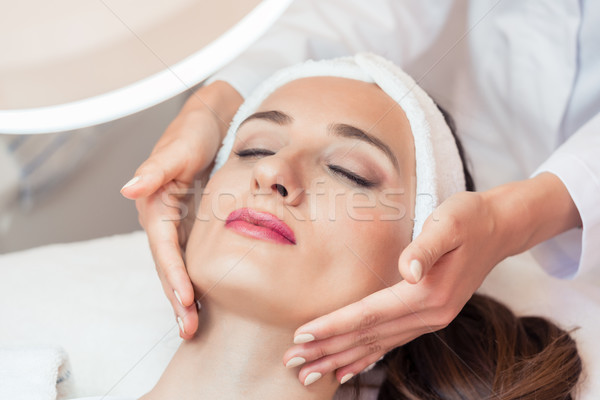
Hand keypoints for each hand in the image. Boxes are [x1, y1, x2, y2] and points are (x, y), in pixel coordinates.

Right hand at [121, 81, 242, 338]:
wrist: (209, 121)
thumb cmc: (193, 132)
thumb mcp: (179, 148)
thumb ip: (156, 169)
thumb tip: (129, 189)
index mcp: (155, 204)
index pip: (164, 248)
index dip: (174, 276)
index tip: (186, 301)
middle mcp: (160, 219)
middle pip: (166, 265)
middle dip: (176, 298)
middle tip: (188, 329)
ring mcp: (174, 224)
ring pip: (175, 267)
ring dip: (182, 296)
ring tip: (191, 326)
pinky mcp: (188, 224)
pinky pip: (188, 258)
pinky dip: (192, 280)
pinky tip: (200, 299)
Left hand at [283, 173, 580, 384]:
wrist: (499, 228)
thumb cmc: (469, 219)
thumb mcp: (449, 223)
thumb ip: (427, 246)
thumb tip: (410, 268)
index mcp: (427, 293)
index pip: (369, 315)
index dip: (334, 326)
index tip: (302, 336)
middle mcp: (428, 315)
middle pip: (367, 337)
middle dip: (327, 350)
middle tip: (293, 363)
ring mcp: (430, 320)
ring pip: (376, 346)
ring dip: (340, 359)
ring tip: (310, 373)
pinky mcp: (429, 317)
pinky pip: (391, 344)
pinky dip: (367, 358)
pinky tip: (349, 368)